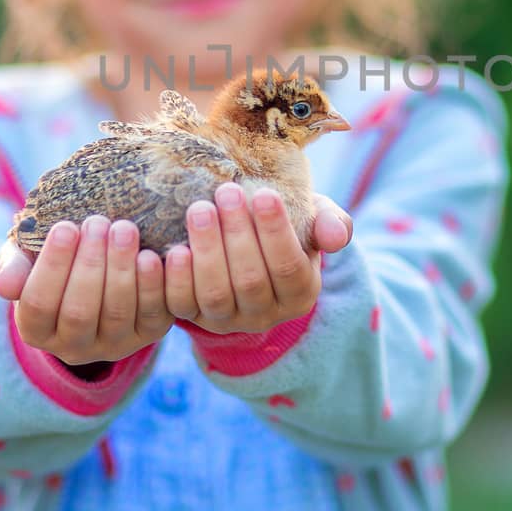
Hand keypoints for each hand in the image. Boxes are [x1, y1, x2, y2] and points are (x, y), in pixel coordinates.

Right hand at [0, 215, 172, 365]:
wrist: (99, 268)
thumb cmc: (56, 259)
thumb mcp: (27, 259)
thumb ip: (14, 267)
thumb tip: (4, 286)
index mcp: (37, 330)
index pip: (38, 305)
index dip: (52, 266)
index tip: (65, 226)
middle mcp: (73, 347)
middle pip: (79, 312)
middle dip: (88, 264)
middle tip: (97, 222)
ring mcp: (113, 344)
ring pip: (116, 313)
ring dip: (121, 269)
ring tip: (124, 229)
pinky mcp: (148, 335)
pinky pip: (153, 315)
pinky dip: (152, 286)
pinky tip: (150, 256)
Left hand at [164, 183, 353, 334]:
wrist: (245, 244)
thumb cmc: (284, 226)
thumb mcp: (311, 220)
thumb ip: (329, 223)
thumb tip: (337, 237)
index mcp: (300, 293)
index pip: (289, 268)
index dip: (276, 232)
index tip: (265, 193)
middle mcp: (265, 314)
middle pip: (251, 281)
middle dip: (238, 234)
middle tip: (227, 191)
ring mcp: (227, 319)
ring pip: (216, 294)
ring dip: (207, 250)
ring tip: (199, 209)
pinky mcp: (193, 317)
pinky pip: (181, 306)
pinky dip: (176, 279)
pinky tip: (174, 249)